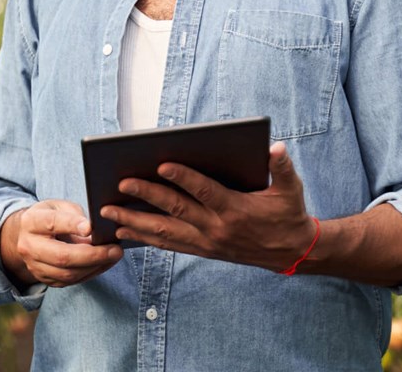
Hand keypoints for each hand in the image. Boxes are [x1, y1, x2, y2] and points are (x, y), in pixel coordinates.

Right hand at [0, 199, 123, 288]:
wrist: (28, 235)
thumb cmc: (49, 216)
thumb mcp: (58, 206)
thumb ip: (74, 214)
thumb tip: (94, 228)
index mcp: (31, 222)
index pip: (51, 223)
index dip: (72, 225)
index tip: (91, 227)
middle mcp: (29, 246)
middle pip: (62, 257)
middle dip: (92, 255)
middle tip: (115, 250)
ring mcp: (35, 266)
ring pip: (68, 274)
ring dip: (95, 267)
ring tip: (114, 256)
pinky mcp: (45, 279)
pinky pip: (70, 281)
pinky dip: (91, 273)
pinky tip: (104, 263)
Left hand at [100, 142, 313, 271]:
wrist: (291, 253)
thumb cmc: (288, 214)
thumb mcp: (292, 189)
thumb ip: (283, 168)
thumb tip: (275, 148)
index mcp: (235, 209)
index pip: (204, 191)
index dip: (183, 178)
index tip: (161, 165)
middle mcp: (216, 228)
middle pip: (175, 210)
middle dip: (146, 196)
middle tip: (121, 184)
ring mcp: (207, 242)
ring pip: (165, 232)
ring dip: (135, 223)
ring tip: (109, 213)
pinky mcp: (203, 251)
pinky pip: (169, 244)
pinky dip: (145, 238)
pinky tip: (124, 232)